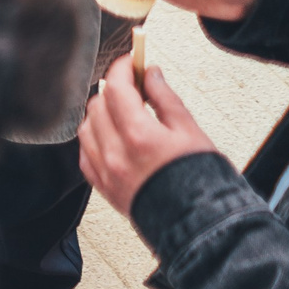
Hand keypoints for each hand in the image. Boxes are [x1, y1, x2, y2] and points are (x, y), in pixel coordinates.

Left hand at [78, 57, 218, 217]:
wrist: (202, 226)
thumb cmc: (203, 181)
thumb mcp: (191, 132)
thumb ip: (165, 98)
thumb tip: (150, 73)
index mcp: (139, 136)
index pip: (117, 88)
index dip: (122, 68)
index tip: (131, 61)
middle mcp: (116, 155)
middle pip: (98, 105)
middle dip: (114, 90)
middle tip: (134, 88)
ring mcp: (107, 173)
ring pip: (87, 127)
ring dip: (101, 113)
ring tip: (125, 114)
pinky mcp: (105, 189)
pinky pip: (85, 154)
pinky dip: (94, 138)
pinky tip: (113, 138)